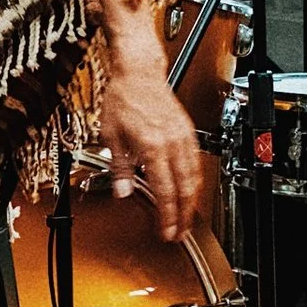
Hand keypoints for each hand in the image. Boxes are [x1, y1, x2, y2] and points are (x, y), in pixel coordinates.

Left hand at [100, 76, 204, 243]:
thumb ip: (119, 167)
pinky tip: (190, 190)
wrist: (139, 73)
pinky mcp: (187, 132)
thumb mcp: (110, 135)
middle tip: (179, 233)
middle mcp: (171, 144)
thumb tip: (122, 192)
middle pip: (184, 189)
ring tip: (186, 219)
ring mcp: (183, 138)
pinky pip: (196, 163)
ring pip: (194, 177)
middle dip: (183, 216)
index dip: (166, 216)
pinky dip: (195, 181)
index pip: (164, 191)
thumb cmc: (123, 98)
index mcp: (152, 147)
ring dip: (191, 202)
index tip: (166, 231)